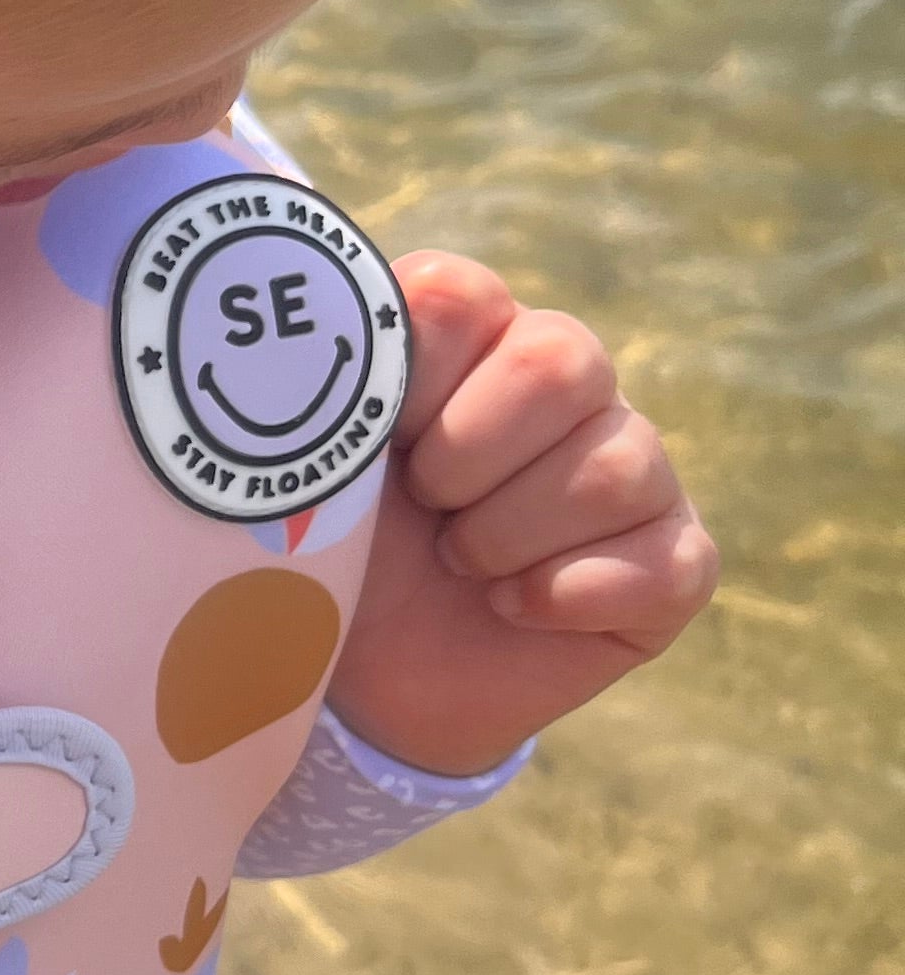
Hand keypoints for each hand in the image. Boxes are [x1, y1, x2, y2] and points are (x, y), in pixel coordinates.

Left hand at [325, 256, 716, 779]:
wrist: (368, 678)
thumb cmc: (336, 550)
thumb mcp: (306, 469)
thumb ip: (315, 387)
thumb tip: (302, 334)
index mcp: (470, 333)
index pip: (457, 297)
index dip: (405, 379)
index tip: (370, 443)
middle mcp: (568, 383)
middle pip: (559, 361)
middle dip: (464, 455)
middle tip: (424, 507)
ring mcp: (634, 467)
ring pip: (611, 466)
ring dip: (504, 536)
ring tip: (460, 563)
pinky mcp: (673, 561)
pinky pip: (663, 564)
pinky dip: (564, 596)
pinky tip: (510, 608)